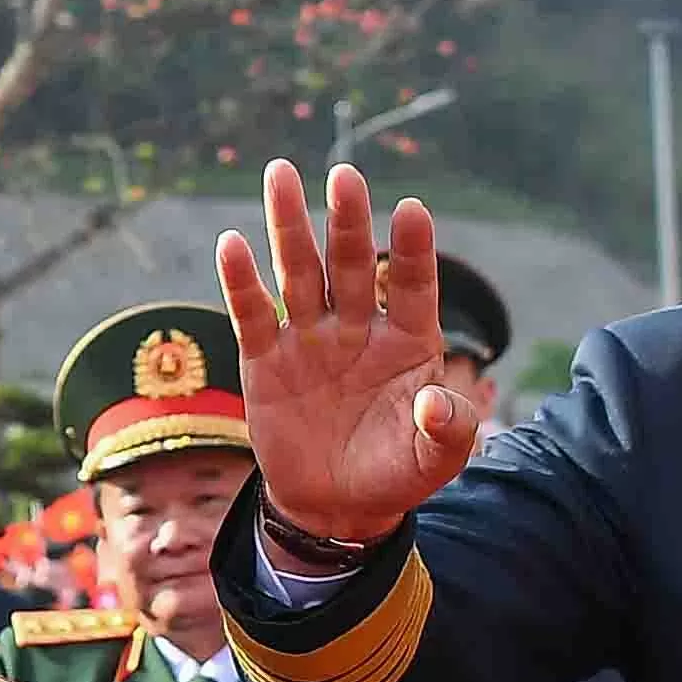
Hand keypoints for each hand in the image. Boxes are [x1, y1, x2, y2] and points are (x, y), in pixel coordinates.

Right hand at [216, 159, 482, 554]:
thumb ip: (449, 429)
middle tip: (344, 175)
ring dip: (289, 226)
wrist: (336, 506)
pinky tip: (231, 243)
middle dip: (347, 221)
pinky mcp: (266, 360)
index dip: (413, 250)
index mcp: (409, 341)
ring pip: (299, 273)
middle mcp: (359, 327)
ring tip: (280, 174)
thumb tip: (437, 402)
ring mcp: (311, 338)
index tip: (410, 211)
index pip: (414, 285)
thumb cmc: (396, 473)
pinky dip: (241, 282)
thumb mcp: (436, 460)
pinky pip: (254, 314)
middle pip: (351, 264)